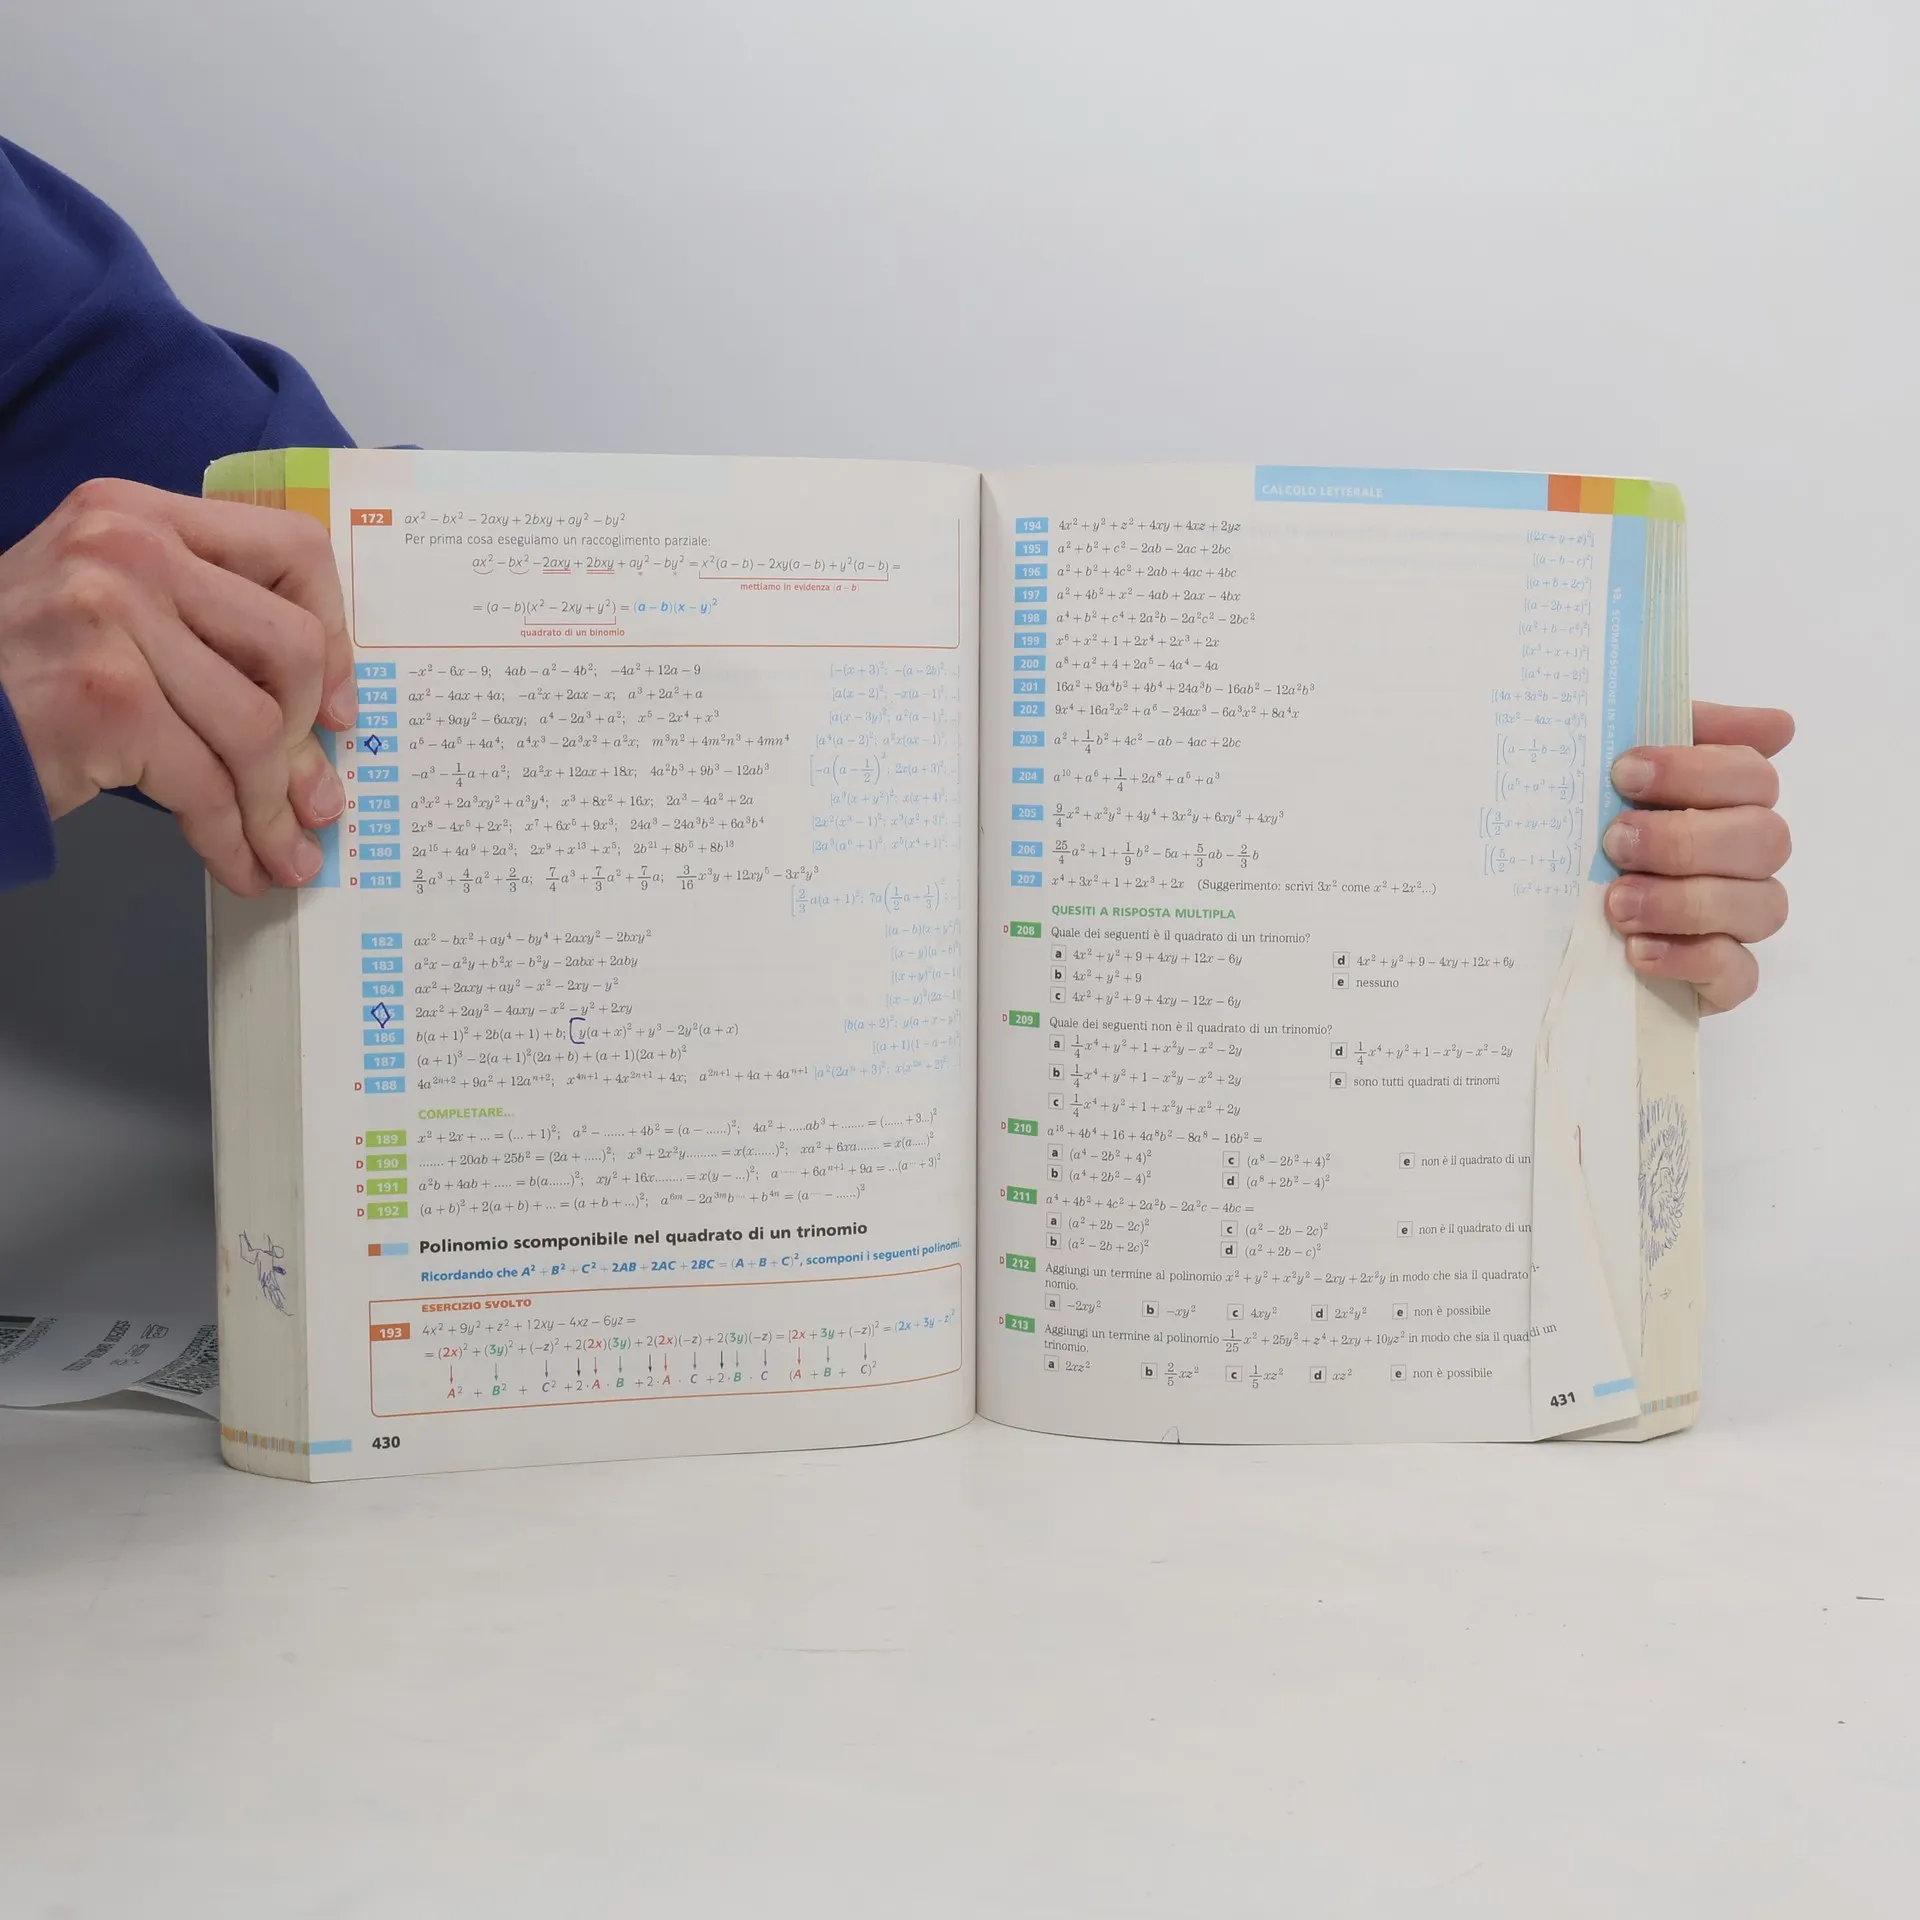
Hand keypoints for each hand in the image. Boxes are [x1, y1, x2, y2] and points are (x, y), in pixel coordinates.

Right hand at [0, 477, 358, 894]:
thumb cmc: (20, 669)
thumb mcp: (106, 608)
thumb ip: (203, 626)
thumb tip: (324, 723)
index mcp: (140, 513)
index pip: (291, 548)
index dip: (336, 636)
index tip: (339, 705)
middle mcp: (129, 549)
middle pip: (289, 644)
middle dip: (312, 735)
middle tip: (314, 793)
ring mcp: (114, 618)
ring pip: (257, 726)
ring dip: (275, 807)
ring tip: (286, 848)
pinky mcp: (106, 699)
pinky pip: (206, 785)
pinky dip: (233, 838)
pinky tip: (242, 865)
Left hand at [1603, 701, 1794, 1012]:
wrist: (1549, 923)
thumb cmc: (1589, 833)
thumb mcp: (1608, 775)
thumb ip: (1667, 728)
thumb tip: (1774, 724)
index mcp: (1729, 799)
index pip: (1750, 774)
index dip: (1694, 769)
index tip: (1623, 772)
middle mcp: (1747, 857)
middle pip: (1763, 838)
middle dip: (1685, 838)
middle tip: (1615, 841)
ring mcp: (1741, 919)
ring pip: (1761, 906)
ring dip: (1683, 901)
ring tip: (1616, 902)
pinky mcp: (1723, 977)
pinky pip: (1738, 973)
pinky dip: (1690, 959)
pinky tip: (1637, 951)